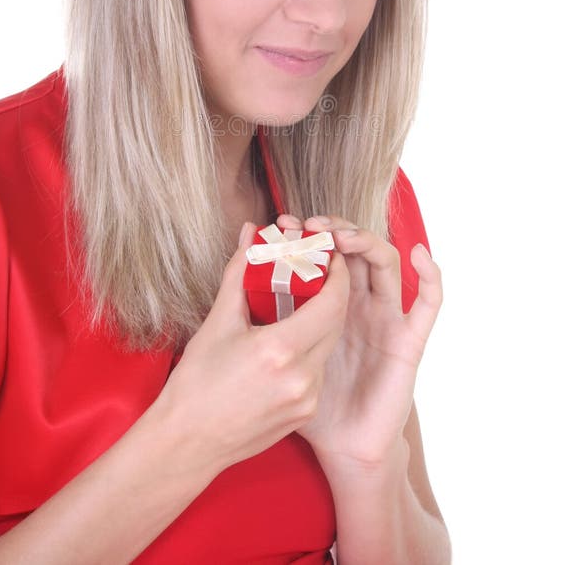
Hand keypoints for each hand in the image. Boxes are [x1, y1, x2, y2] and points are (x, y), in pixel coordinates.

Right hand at [153, 222, 350, 478]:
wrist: (187, 444)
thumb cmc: (196, 384)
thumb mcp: (218, 322)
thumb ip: (240, 273)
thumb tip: (251, 235)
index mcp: (280, 351)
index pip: (331, 303)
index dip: (337, 276)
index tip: (330, 257)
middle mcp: (302, 378)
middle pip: (335, 323)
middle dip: (331, 295)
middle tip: (317, 273)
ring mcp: (307, 400)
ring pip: (327, 348)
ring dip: (320, 323)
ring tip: (299, 305)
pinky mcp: (305, 415)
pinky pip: (317, 371)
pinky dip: (309, 350)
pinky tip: (288, 341)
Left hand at [276, 212, 442, 468]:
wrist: (339, 449)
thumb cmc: (303, 400)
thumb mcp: (271, 348)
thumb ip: (253, 302)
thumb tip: (240, 260)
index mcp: (329, 304)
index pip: (325, 254)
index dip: (310, 236)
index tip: (285, 224)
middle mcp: (361, 304)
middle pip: (356, 251)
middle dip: (336, 231)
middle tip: (310, 224)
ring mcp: (387, 319)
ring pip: (387, 264)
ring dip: (368, 242)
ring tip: (342, 237)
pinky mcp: (409, 341)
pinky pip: (428, 305)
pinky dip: (431, 275)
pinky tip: (418, 254)